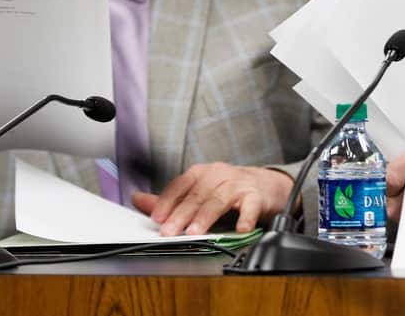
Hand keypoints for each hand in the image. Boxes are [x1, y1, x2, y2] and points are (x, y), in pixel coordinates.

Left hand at [131, 163, 291, 235]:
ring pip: (219, 200)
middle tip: (169, 231)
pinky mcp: (257, 196)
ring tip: (195, 231)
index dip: (167, 201)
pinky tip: (241, 228)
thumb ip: (171, 199)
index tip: (157, 217)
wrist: (266, 185)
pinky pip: (251, 206)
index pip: (181, 185)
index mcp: (202, 173)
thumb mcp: (199, 191)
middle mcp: (218, 175)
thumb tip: (138, 200)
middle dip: (181, 214)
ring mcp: (238, 185)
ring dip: (206, 216)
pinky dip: (246, 217)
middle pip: (197, 194)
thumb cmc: (229, 189)